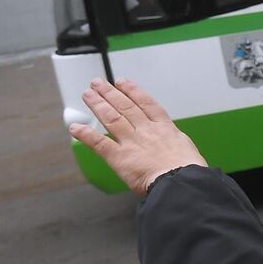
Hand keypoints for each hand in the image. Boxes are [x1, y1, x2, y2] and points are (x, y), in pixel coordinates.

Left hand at [69, 78, 205, 196]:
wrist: (180, 181)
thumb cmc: (187, 169)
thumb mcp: (186, 149)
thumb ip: (174, 143)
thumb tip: (175, 145)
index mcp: (164, 129)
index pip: (145, 104)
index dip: (132, 91)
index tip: (122, 82)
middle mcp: (146, 131)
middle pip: (125, 107)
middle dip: (110, 93)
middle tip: (97, 84)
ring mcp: (131, 142)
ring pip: (112, 118)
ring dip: (97, 105)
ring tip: (88, 94)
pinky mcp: (119, 157)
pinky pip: (99, 143)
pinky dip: (86, 135)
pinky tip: (76, 128)